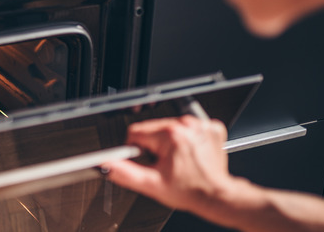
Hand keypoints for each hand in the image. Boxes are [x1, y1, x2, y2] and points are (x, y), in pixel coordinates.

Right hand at [102, 115, 236, 212]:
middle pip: (153, 128)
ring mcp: (200, 125)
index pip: (136, 132)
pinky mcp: (211, 127)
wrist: (216, 197)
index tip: (149, 161)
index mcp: (170, 135)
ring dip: (169, 142)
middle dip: (154, 146)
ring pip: (169, 127)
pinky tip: (190, 153)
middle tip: (165, 164)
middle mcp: (185, 126)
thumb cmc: (189, 191)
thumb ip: (125, 172)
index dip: (137, 149)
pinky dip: (187, 139)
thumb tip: (107, 163)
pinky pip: (188, 127)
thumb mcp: (151, 184)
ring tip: (178, 160)